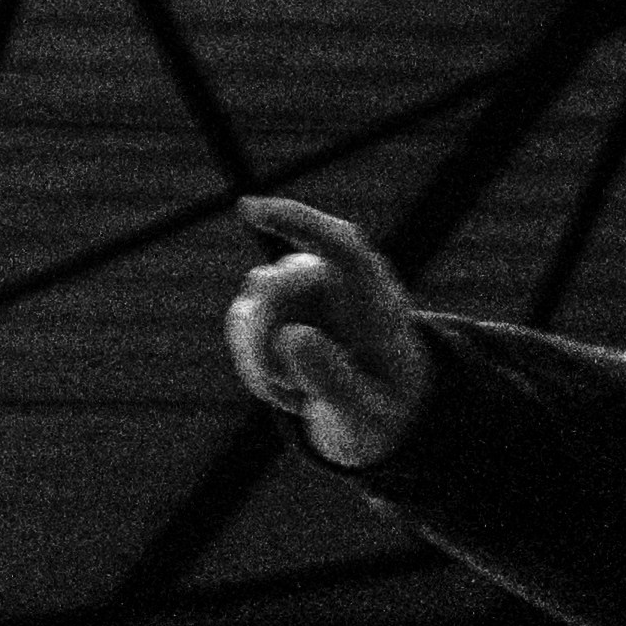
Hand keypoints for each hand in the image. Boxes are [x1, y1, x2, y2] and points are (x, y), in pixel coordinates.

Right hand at [224, 195, 433, 466]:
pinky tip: (287, 385)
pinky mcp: (271, 301)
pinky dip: (254, 366)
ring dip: (265, 365)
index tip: (251, 210)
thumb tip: (293, 336)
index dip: (297, 223)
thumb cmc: (384, 405)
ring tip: (305, 394)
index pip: (340, 246)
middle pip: (278, 288)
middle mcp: (336, 279)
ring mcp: (300, 285)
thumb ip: (338, 382)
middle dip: (269, 344)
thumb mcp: (372, 415)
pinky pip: (240, 324)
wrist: (378, 404)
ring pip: (251, 309)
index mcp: (376, 298)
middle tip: (291, 394)